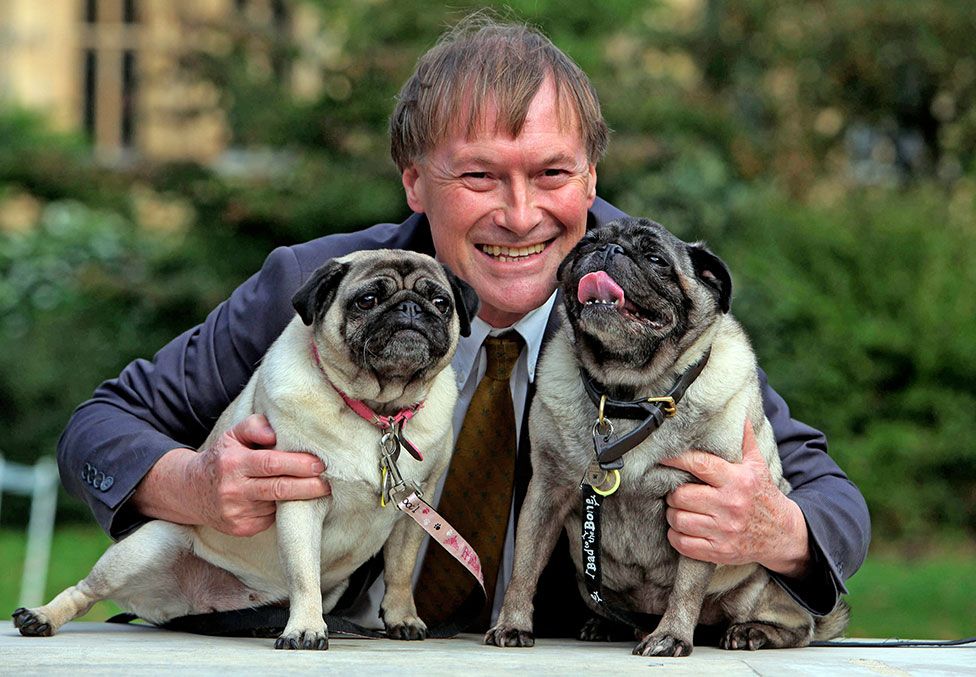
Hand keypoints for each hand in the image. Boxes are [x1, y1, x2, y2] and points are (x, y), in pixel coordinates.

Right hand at [133, 414, 330, 536]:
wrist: (191, 492)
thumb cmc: (222, 458)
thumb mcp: (233, 435)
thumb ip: (255, 426)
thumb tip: (275, 434)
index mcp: (232, 463)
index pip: (271, 464)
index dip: (298, 464)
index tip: (319, 464)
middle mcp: (233, 490)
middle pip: (279, 489)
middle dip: (308, 487)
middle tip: (328, 482)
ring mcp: (237, 513)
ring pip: (277, 505)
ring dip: (298, 498)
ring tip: (315, 488)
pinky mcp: (241, 528)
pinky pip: (271, 518)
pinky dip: (281, 509)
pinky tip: (286, 501)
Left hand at [659, 420, 809, 577]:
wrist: (783, 535)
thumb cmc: (764, 496)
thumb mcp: (758, 466)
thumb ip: (745, 441)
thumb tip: (739, 414)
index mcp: (737, 480)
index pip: (699, 464)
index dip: (676, 458)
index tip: (662, 456)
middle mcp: (730, 505)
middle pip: (681, 495)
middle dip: (674, 492)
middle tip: (677, 491)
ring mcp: (724, 530)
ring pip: (678, 519)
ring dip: (673, 514)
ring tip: (679, 509)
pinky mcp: (719, 551)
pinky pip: (683, 543)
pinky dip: (676, 536)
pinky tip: (682, 528)